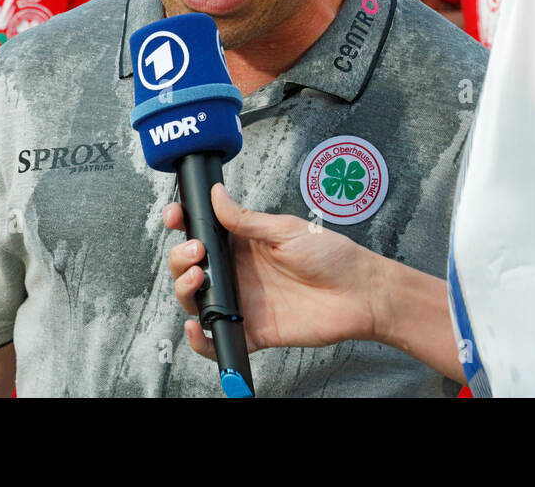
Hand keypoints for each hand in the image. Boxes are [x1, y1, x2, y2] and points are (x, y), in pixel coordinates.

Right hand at [164, 184, 383, 358]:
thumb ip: (246, 219)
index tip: (175, 216)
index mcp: (243, 243)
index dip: (183, 224)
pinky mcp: (251, 332)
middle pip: (189, 267)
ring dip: (183, 290)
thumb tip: (215, 194)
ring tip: (195, 277)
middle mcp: (237, 273)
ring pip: (196, 301)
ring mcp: (242, 303)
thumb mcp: (285, 230)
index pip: (202, 233)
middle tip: (195, 252)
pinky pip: (216, 340)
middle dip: (178, 258)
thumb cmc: (330, 255)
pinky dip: (199, 339)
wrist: (360, 293)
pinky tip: (196, 327)